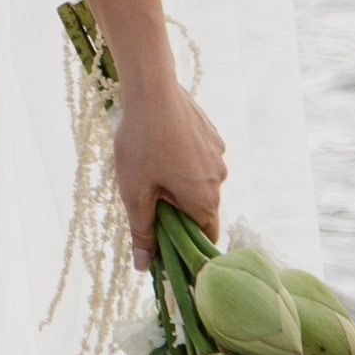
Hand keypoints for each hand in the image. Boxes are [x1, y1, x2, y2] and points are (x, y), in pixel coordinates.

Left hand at [112, 72, 226, 266]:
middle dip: (177, 209)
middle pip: (201, 208)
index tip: (164, 241)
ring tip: (150, 166)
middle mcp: (219, 179)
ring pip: (200, 181)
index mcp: (204, 199)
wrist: (152, 88)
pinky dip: (183, 160)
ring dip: (179, 182)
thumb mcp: (135, 193)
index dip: (186, 244)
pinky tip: (160, 145)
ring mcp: (217, 154)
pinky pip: (199, 158)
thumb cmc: (141, 143)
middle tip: (146, 197)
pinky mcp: (211, 133)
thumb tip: (143, 266)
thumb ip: (142, 231)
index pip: (206, 237)